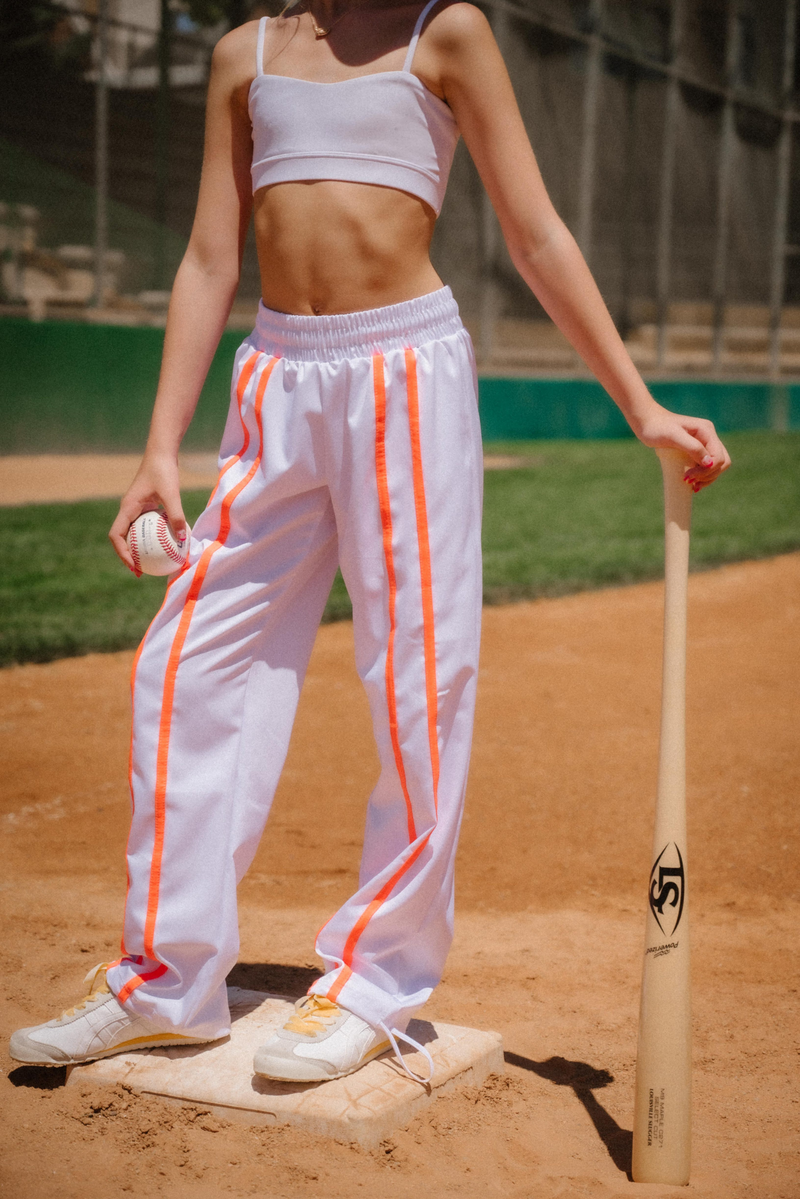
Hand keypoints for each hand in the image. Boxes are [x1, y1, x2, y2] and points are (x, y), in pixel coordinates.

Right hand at [109, 454, 187, 573]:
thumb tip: (183, 539)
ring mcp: (136, 507)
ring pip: (133, 532)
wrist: (161, 452)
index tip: (134, 566)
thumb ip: (176, 515)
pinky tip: (168, 544)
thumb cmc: (163, 471)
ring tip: (153, 563)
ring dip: (139, 548)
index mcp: (127, 508)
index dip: (122, 553)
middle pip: (122, 538)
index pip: (116, 535)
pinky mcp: (146, 505)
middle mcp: (128, 509)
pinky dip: (152, 536)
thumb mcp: (171, 494)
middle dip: (129, 556)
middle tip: (142, 571)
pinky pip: (146, 525)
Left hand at [631, 405, 730, 491]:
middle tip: (690, 483)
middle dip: (709, 476)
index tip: (687, 477)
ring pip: (717, 465)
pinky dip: (703, 476)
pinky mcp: (696, 449)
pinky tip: (693, 483)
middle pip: (722, 462)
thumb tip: (709, 463)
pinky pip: (707, 465)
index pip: (718, 457)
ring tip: (692, 486)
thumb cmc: (657, 428)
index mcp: (707, 431)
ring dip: (708, 478)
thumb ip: (693, 448)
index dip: (706, 471)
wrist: (646, 421)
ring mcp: (704, 443)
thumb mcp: (673, 437)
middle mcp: (708, 436)